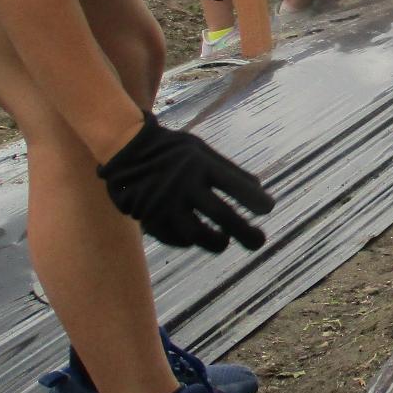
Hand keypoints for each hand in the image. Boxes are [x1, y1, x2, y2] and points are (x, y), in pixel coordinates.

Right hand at [96, 111, 273, 251]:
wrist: (124, 150)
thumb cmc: (171, 151)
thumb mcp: (200, 150)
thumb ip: (228, 170)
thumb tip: (260, 191)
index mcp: (200, 164)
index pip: (235, 185)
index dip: (254, 200)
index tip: (268, 209)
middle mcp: (184, 184)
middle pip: (222, 216)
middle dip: (246, 232)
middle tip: (260, 242)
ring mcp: (165, 204)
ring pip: (199, 235)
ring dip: (217, 242)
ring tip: (225, 240)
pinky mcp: (150, 219)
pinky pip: (178, 239)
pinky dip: (191, 240)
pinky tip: (197, 236)